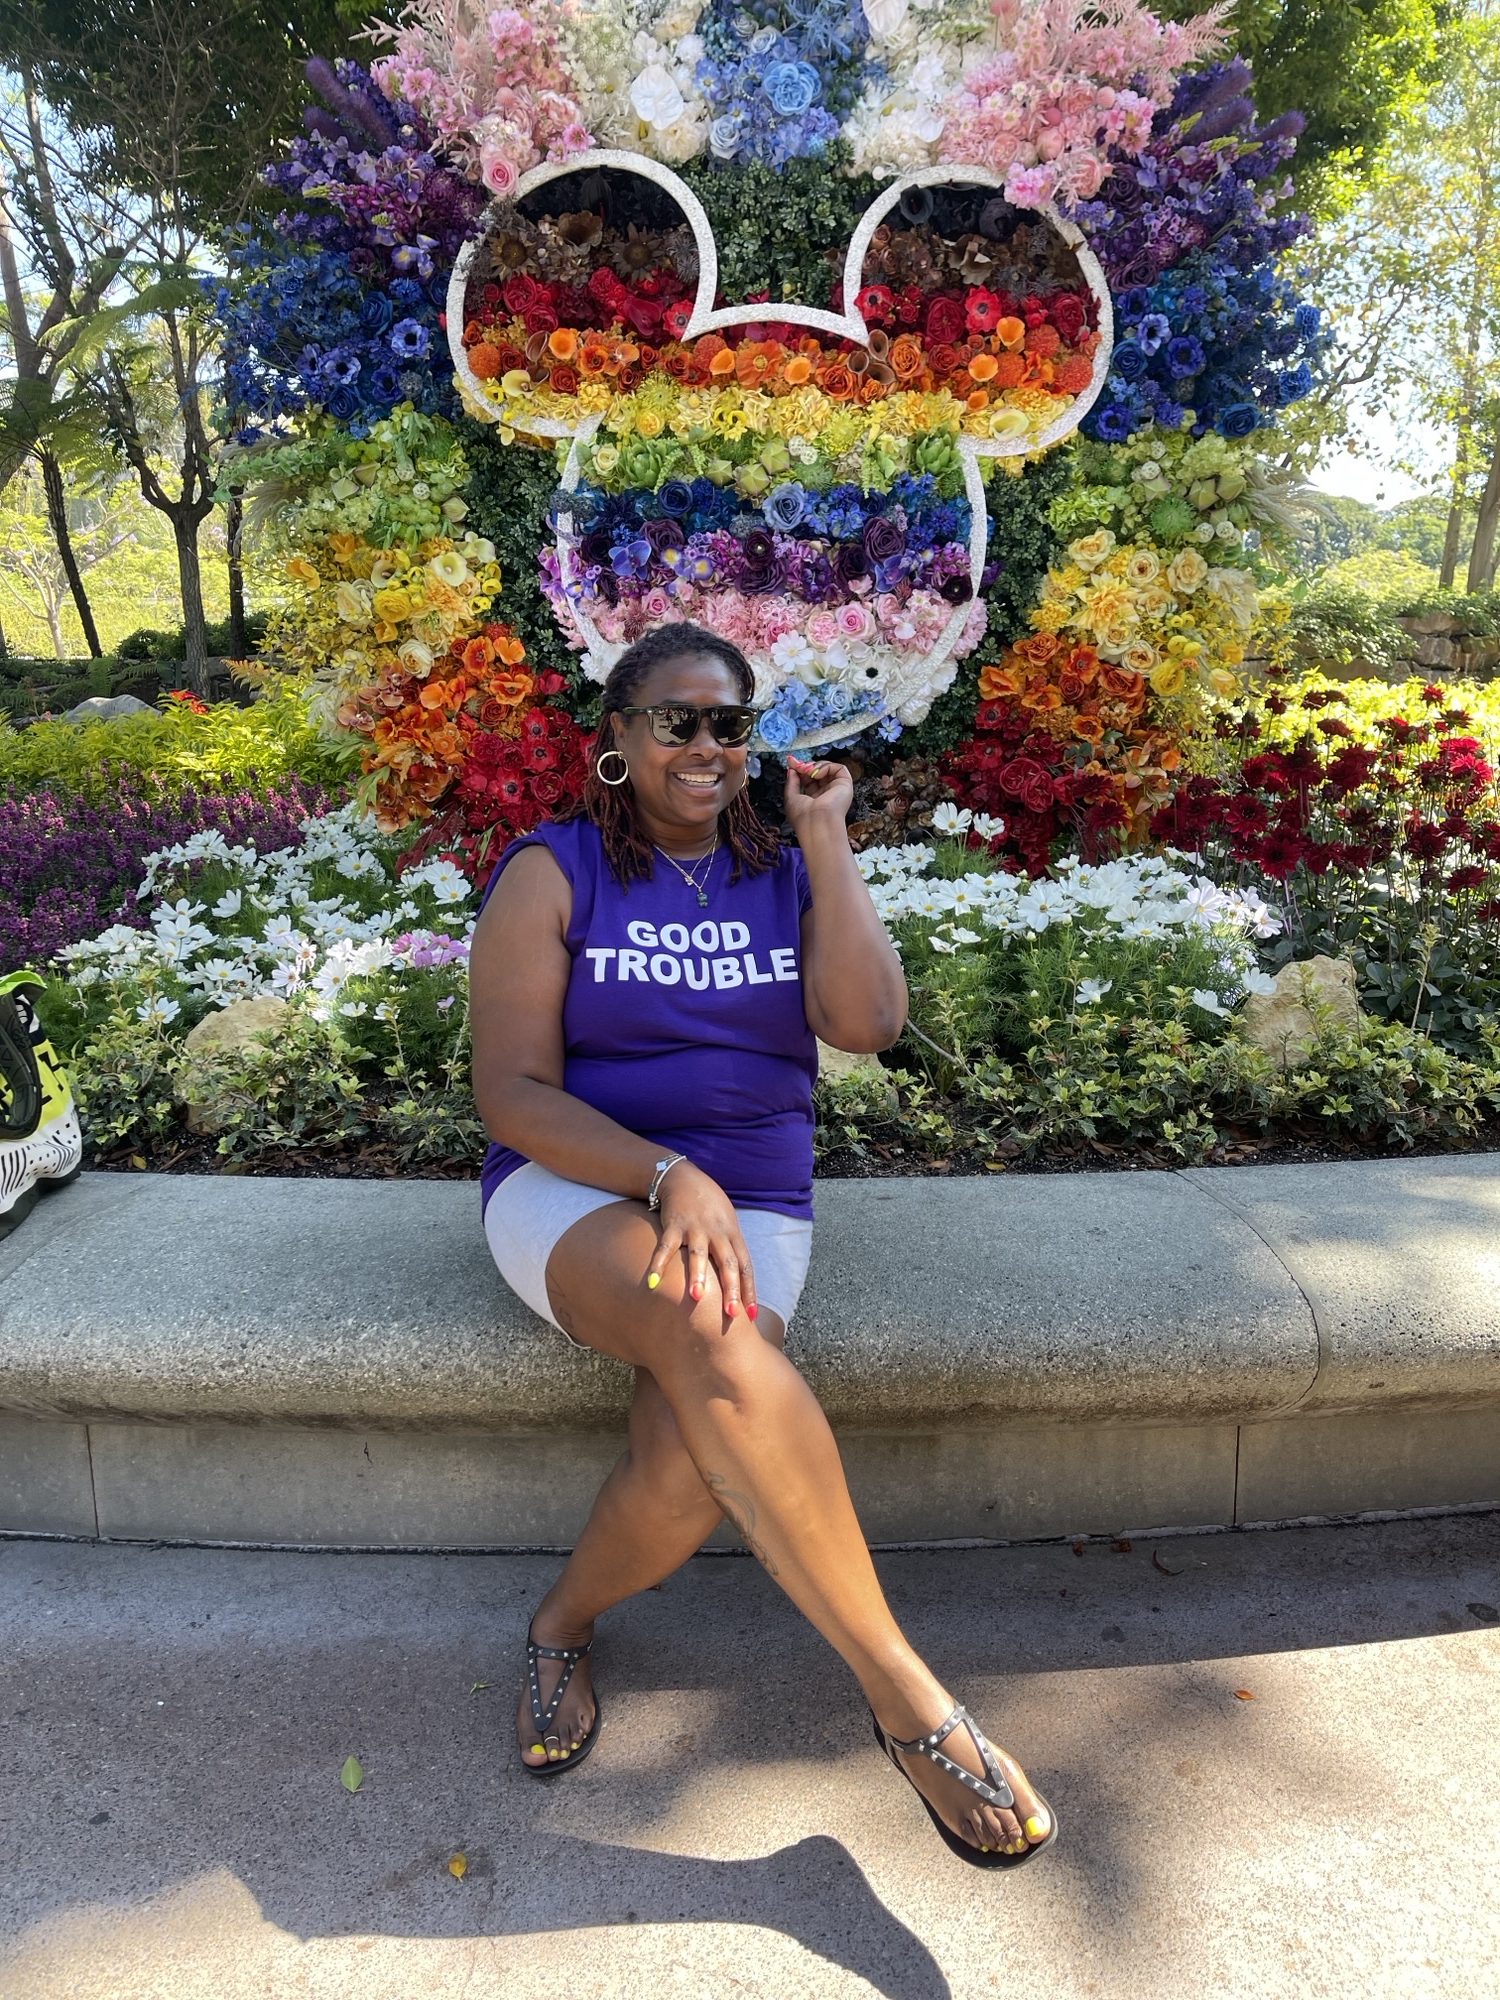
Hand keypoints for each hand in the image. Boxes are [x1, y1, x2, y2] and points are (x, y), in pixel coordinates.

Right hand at [643, 1160, 757, 1326]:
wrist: (685, 1178)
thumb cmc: (710, 1206)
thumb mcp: (728, 1224)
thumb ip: (732, 1249)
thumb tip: (739, 1282)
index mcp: (733, 1235)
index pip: (745, 1266)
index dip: (749, 1290)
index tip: (751, 1314)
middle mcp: (718, 1233)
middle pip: (728, 1264)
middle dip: (730, 1289)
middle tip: (731, 1314)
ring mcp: (696, 1229)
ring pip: (699, 1255)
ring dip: (698, 1276)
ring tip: (697, 1297)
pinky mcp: (674, 1225)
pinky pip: (666, 1247)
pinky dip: (658, 1264)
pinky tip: (652, 1282)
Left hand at [784, 754, 853, 836]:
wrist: (816, 823)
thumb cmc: (803, 817)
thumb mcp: (791, 797)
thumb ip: (791, 781)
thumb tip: (791, 769)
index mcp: (814, 799)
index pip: (808, 779)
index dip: (800, 769)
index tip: (791, 762)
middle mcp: (826, 794)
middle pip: (818, 772)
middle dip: (806, 766)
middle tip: (798, 766)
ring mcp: (836, 789)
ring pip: (828, 768)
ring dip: (815, 766)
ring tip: (807, 771)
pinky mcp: (845, 785)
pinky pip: (839, 768)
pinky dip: (826, 766)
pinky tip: (817, 773)